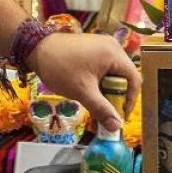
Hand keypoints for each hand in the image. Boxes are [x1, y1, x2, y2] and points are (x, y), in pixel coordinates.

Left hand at [24, 32, 139, 131]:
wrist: (36, 49)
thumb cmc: (61, 69)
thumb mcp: (82, 92)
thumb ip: (102, 109)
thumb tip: (116, 127)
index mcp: (114, 54)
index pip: (135, 79)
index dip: (130, 100)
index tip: (120, 116)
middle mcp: (113, 46)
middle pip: (125, 76)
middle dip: (117, 96)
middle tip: (108, 111)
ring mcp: (103, 45)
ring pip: (114, 73)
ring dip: (108, 89)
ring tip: (97, 103)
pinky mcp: (94, 47)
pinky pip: (105, 67)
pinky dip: (101, 81)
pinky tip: (90, 91)